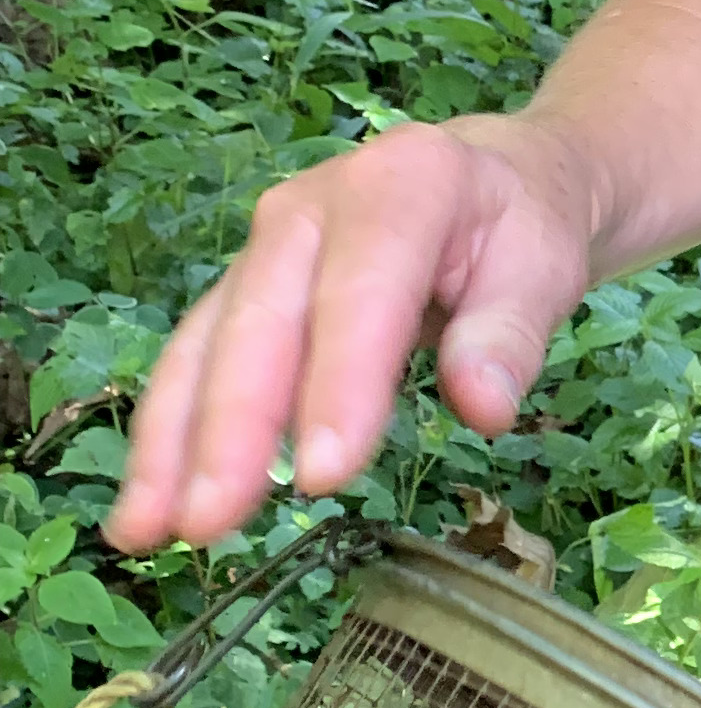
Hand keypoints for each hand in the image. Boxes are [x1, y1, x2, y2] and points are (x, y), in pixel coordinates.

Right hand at [110, 115, 597, 553]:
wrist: (494, 176)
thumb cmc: (521, 222)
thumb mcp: (547, 263)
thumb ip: (512, 333)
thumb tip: (482, 408)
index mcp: (399, 185)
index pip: (362, 294)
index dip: (338, 384)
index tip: (323, 474)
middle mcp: (312, 207)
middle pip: (263, 322)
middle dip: (232, 429)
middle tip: (212, 521)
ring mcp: (266, 246)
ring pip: (208, 346)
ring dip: (173, 442)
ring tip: (151, 531)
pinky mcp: (244, 287)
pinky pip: (196, 360)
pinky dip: (168, 434)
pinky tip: (148, 504)